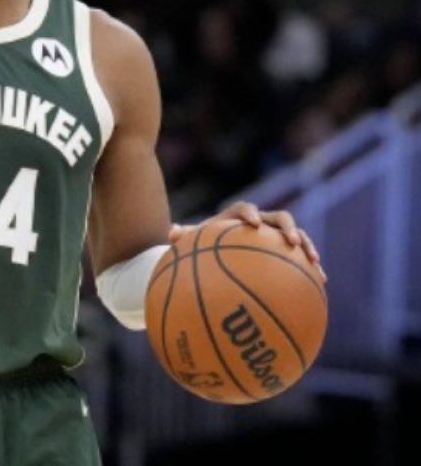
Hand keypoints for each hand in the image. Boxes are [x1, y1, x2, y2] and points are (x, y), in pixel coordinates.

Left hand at [168, 200, 325, 281]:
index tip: (251, 223)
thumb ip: (184, 237)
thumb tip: (171, 233)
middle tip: (291, 241)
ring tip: (314, 261)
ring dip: (307, 245)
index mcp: (236, 217)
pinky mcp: (285, 252)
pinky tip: (321, 282)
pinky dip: (311, 266)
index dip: (250, 213)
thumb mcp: (193, 244)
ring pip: (297, 235)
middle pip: (279, 217)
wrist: (218, 253)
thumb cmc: (204, 247)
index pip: (244, 209)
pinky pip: (301, 257)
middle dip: (287, 228)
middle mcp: (260, 223)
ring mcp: (275, 237)